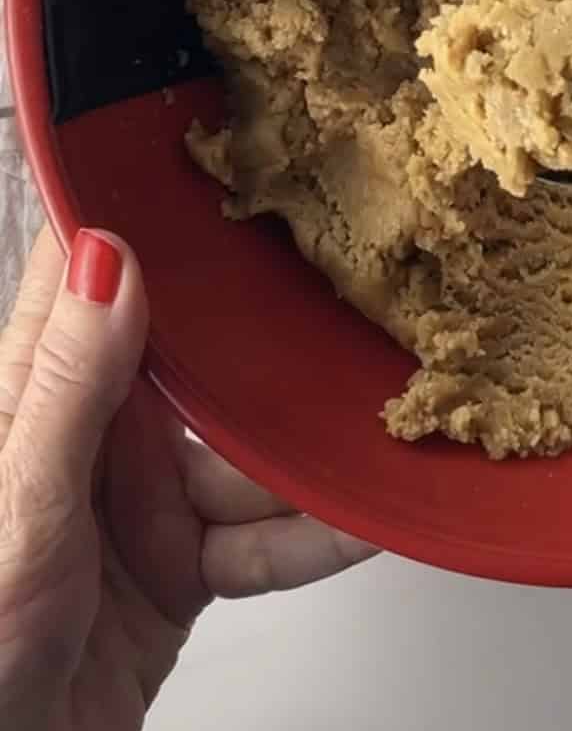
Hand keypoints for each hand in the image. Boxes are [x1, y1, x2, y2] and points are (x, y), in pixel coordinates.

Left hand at [0, 227, 377, 730]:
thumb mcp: (19, 510)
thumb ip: (68, 386)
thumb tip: (108, 254)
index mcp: (32, 397)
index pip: (84, 274)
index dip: (141, 212)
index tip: (217, 159)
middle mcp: (89, 439)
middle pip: (196, 362)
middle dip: (264, 340)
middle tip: (347, 293)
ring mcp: (136, 505)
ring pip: (245, 453)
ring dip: (305, 454)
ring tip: (376, 427)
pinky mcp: (177, 571)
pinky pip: (262, 537)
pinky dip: (313, 535)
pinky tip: (360, 519)